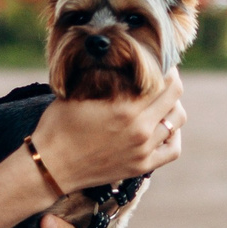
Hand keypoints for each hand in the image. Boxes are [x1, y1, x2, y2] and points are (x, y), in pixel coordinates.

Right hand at [31, 71, 184, 193]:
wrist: (50, 167)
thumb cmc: (58, 125)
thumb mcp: (77, 92)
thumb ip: (104, 78)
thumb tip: (121, 60)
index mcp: (125, 108)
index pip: (163, 80)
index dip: (163, 66)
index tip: (158, 61)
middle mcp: (140, 129)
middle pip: (175, 97)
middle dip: (171, 81)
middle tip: (163, 75)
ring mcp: (143, 150)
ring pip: (177, 121)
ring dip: (173, 106)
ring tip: (162, 100)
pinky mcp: (141, 167)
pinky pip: (172, 150)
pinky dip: (173, 136)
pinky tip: (165, 128)